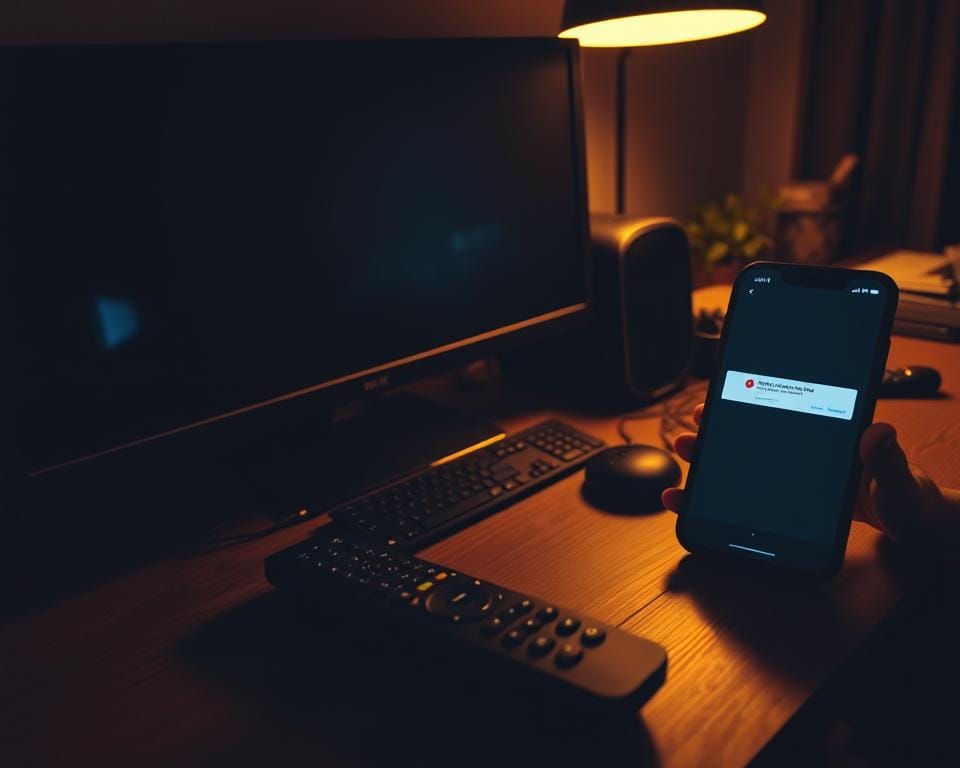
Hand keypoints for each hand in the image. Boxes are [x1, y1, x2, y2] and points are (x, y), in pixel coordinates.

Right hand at [661, 404, 959, 560]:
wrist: (916, 529)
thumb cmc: (912, 500)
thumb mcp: (901, 481)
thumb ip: (888, 458)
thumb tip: (878, 429)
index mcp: (830, 434)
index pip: (783, 405)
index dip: (746, 396)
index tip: (717, 396)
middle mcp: (807, 448)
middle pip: (754, 429)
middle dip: (719, 424)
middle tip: (695, 421)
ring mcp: (797, 473)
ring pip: (746, 458)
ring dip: (713, 454)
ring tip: (687, 451)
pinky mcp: (792, 499)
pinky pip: (753, 491)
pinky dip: (723, 493)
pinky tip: (696, 496)